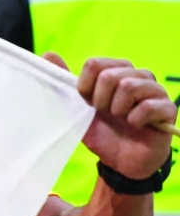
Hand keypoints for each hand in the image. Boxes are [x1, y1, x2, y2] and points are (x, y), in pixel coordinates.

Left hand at [48, 54, 175, 179]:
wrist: (120, 161)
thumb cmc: (101, 131)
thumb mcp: (76, 109)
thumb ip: (63, 83)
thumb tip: (48, 54)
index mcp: (115, 71)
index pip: (94, 64)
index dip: (85, 86)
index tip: (87, 102)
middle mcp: (137, 76)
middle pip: (110, 75)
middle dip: (100, 100)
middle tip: (106, 113)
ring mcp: (154, 90)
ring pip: (129, 86)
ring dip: (117, 109)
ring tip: (120, 119)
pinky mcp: (167, 108)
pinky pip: (148, 106)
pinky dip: (135, 120)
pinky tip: (135, 125)